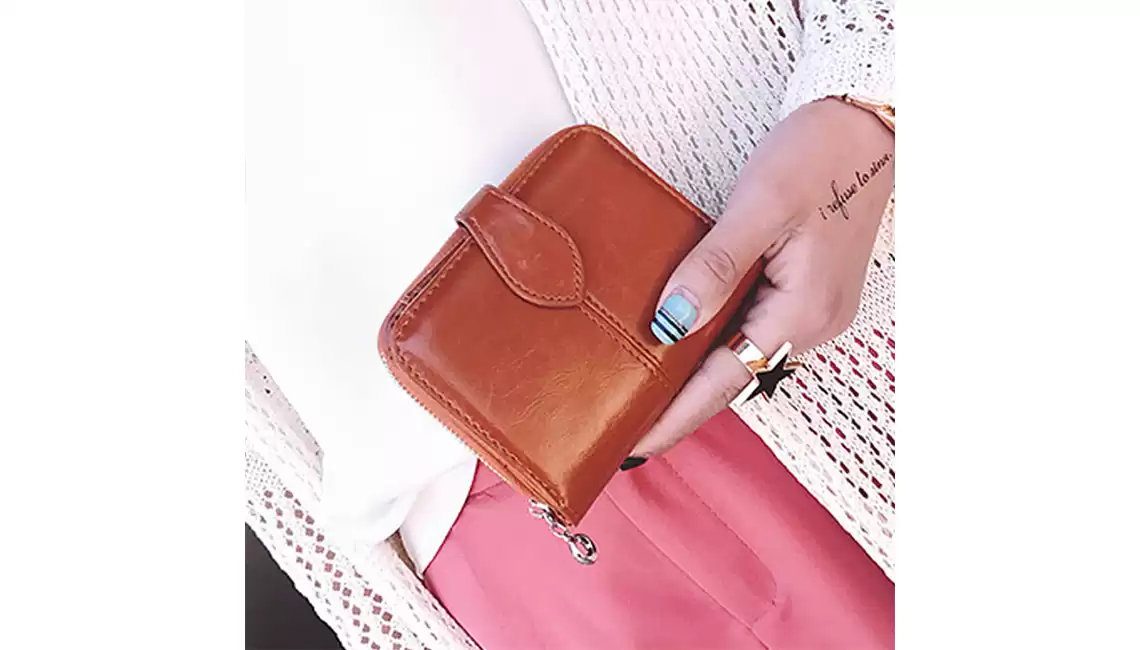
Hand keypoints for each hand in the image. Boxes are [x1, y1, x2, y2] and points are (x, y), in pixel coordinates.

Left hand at [631, 98, 894, 459]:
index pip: (725, 382)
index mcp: (803, 310)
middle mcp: (813, 322)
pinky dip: (715, 339)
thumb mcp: (758, 206)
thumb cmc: (818, 154)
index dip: (676, 416)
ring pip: (743, 353)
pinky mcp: (807, 291)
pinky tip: (683, 336)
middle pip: (734, 376)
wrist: (867, 124)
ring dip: (696, 372)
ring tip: (644, 389)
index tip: (632, 447)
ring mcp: (813, 308)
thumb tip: (671, 323)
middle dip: (680, 404)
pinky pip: (753, 327)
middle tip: (624, 424)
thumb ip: (714, 267)